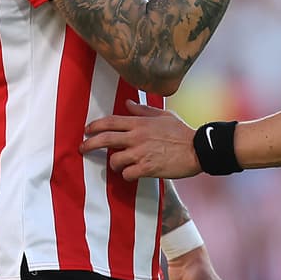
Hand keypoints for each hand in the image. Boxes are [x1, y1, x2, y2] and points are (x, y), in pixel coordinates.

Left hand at [80, 101, 200, 179]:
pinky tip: (133, 174)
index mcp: (140, 123)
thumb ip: (143, 111)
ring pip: (114, 160)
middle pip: (105, 139)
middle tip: (82, 148)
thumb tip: (127, 103)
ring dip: (114, 164)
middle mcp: (137, 137)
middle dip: (89, 144)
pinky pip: (127, 174)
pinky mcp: (147, 169)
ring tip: (120, 165)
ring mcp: (141, 153)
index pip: (110, 121)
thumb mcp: (164, 116)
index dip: (95, 125)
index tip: (86, 130)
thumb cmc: (182, 132)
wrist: (198, 149)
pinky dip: (127, 175)